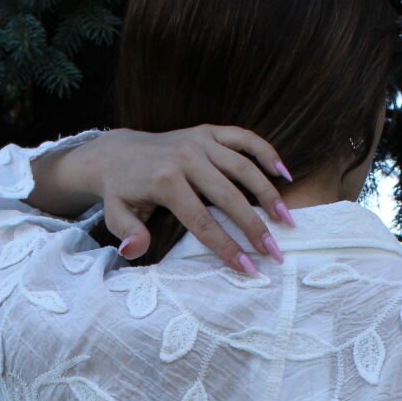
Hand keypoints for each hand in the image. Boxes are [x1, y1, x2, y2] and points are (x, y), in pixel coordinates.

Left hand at [33, 126, 296, 272]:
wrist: (117, 152)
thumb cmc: (120, 191)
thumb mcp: (115, 215)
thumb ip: (127, 233)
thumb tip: (134, 250)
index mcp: (165, 181)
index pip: (202, 222)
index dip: (226, 247)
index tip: (247, 269)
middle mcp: (186, 157)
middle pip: (229, 197)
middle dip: (254, 227)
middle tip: (275, 253)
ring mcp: (200, 142)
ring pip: (243, 167)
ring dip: (268, 194)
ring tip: (286, 220)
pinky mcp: (208, 132)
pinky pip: (243, 138)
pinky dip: (266, 152)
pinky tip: (284, 173)